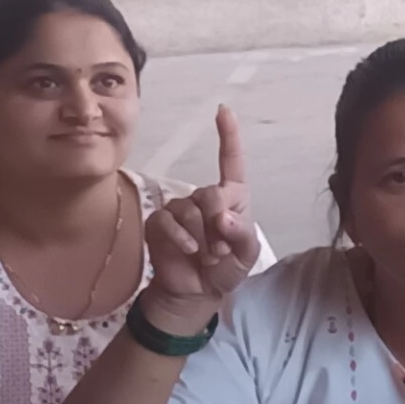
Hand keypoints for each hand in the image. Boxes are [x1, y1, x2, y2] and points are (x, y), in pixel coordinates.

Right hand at [139, 107, 259, 324]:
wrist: (197, 292)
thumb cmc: (225, 268)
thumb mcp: (246, 255)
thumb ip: (242, 234)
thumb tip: (223, 218)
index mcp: (232, 197)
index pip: (231, 161)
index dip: (228, 135)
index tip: (223, 111)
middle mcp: (204, 197)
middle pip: (210, 194)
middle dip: (218, 224)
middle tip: (221, 249)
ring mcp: (179, 208)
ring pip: (189, 211)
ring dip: (202, 238)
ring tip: (207, 256)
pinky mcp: (158, 222)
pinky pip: (167, 221)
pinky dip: (181, 238)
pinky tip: (190, 251)